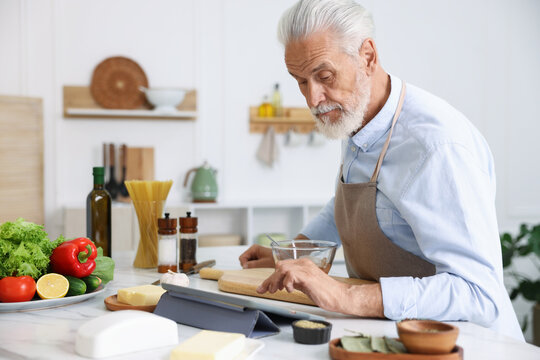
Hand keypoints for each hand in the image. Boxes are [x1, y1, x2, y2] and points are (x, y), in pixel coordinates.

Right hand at [239, 244, 274, 267]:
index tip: (247, 269)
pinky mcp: (258, 258)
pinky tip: (259, 268)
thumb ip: (253, 264)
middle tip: (254, 269)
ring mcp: (255, 254)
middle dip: (247, 265)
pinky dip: (253, 267)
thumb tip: (244, 267)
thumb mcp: (263, 263)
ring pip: (247, 262)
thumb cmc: (274, 259)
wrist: (283, 258)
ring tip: (258, 268)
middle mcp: (253, 250)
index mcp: (253, 248)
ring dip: (250, 266)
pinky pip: (252, 264)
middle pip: (244, 260)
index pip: (242, 257)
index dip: (243, 263)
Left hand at [256, 258, 384, 316]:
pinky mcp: (309, 277)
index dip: (271, 277)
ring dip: (275, 281)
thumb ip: (294, 281)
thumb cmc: (325, 292)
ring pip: (283, 269)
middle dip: (270, 279)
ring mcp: (306, 269)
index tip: (264, 288)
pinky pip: (291, 275)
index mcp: (303, 264)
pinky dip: (286, 283)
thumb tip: (280, 284)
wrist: (340, 296)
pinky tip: (289, 290)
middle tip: (266, 291)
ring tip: (275, 291)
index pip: (282, 266)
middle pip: (280, 266)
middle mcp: (304, 263)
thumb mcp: (305, 285)